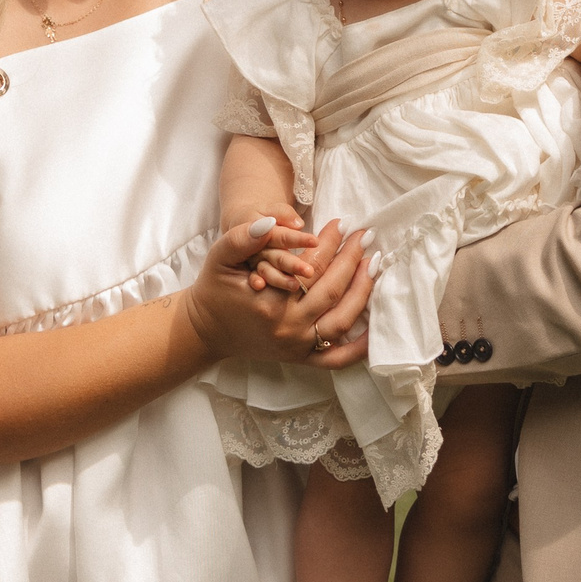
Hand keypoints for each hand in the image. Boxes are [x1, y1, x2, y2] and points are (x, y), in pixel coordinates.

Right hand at [183, 217, 374, 369]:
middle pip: (332, 291)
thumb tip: (270, 222)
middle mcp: (288, 328)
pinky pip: (337, 358)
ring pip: (342, 321)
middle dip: (352, 260)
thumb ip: (243, 238)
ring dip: (362, 292)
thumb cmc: (216, 288)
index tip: (342, 223)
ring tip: (372, 265)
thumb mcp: (220, 257)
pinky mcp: (300, 358)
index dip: (330, 243)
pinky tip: (374, 325)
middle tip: (365, 237)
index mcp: (269, 303)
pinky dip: (359, 347)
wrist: (207, 330)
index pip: (312, 267)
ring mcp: (297, 347)